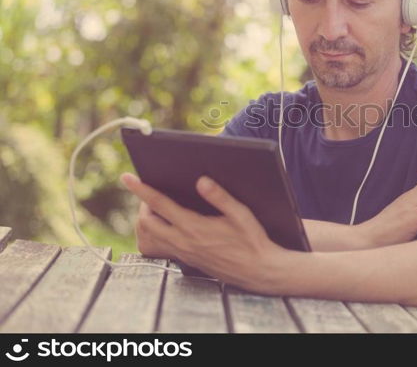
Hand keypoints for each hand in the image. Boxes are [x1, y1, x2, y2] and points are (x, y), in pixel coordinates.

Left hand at [121, 172, 285, 290]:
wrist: (258, 271)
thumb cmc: (252, 241)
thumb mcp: (241, 214)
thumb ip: (220, 197)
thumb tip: (201, 180)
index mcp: (194, 227)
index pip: (160, 205)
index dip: (141, 189)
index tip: (127, 178)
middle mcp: (183, 242)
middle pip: (146, 222)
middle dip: (142, 205)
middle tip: (152, 192)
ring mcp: (183, 253)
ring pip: (149, 238)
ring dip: (145, 222)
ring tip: (155, 208)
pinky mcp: (186, 260)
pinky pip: (159, 249)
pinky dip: (154, 237)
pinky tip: (166, 228)